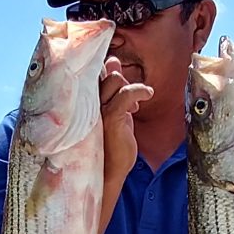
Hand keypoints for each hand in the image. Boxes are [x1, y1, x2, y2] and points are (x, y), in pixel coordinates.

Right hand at [98, 56, 152, 184]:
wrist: (109, 171)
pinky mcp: (111, 117)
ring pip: (115, 80)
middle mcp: (87, 102)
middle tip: (130, 101)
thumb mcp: (112, 111)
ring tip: (136, 105)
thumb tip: (113, 61)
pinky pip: (126, 94)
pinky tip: (148, 95)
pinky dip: (140, 91)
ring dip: (132, 87)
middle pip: (107, 75)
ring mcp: (97, 109)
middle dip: (122, 82)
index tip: (120, 88)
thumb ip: (112, 89)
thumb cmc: (109, 143)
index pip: (96, 72)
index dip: (109, 71)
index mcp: (85, 101)